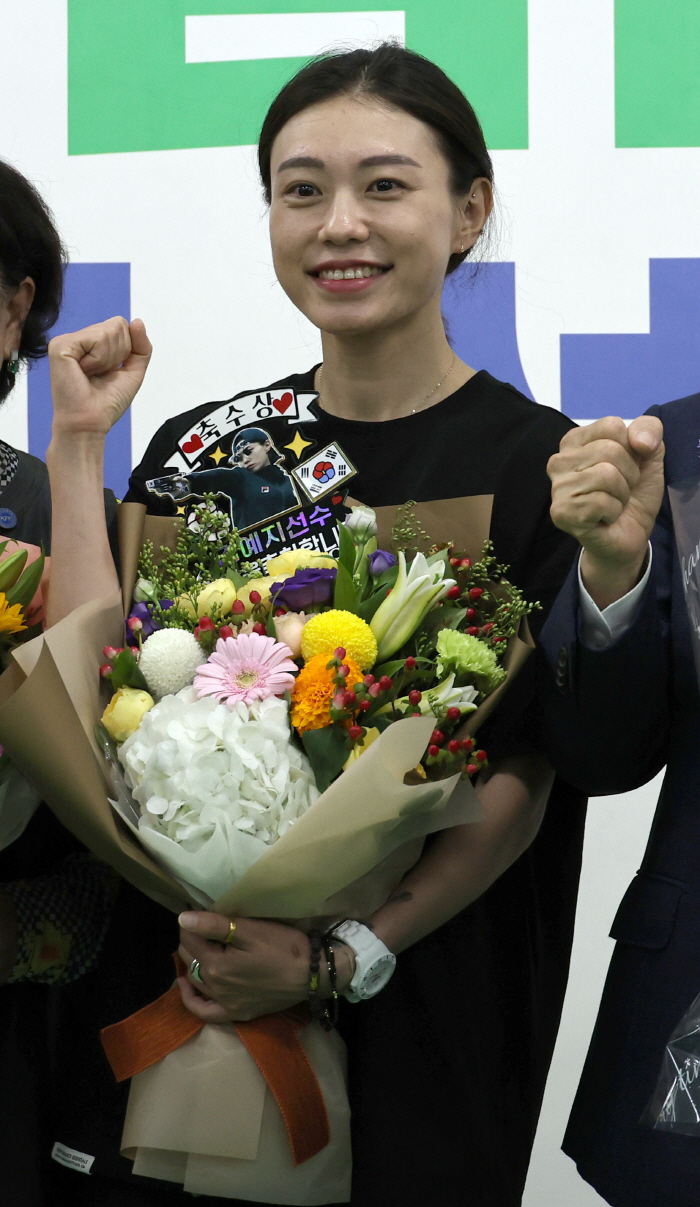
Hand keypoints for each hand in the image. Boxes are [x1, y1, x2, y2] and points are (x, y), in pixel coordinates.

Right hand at [49, 316, 151, 438]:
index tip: (111, 372)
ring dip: (108, 359)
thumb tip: (137, 321)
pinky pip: (96, 339)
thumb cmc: (107, 402)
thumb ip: (141, 346)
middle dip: (119, 354)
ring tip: (91, 375)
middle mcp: (77, 339)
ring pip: (109, 331)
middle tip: (100, 375)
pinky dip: (99, 359)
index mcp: (90, 343)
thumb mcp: (133, 371)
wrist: (91, 422)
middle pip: (117, 325)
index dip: (127, 350)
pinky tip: (84, 372)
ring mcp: (66, 340)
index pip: (121, 326)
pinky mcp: (60, 345)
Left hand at [177, 912, 353, 1023]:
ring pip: (194, 980)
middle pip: (189, 958)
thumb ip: (214, 925)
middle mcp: (215, 986)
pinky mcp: (236, 1012)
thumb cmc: (284, 947)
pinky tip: (188, 986)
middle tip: (200, 925)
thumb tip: (183, 919)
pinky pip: (205, 1012)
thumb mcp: (251, 930)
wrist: (312, 975)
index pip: (190, 938)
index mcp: (216, 964)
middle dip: (190, 939)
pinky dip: (192, 1000)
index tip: (195, 910)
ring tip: (196, 946)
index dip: (189, 922)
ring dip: (190, 962)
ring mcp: (225, 1002)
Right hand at [548, 415, 664, 607]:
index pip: (612, 426)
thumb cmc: (634, 492)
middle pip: (610, 450)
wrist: (630, 534)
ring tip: (612, 503)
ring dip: (621, 495)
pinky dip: (613, 511)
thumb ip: (649, 430)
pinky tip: (604, 518)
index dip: (631, 449)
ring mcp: (557, 487)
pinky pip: (601, 501)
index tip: (626, 466)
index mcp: (575, 441)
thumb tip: (639, 441)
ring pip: (606, 475)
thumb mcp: (650, 453)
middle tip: (620, 490)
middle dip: (628, 474)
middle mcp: (559, 460)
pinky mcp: (561, 512)